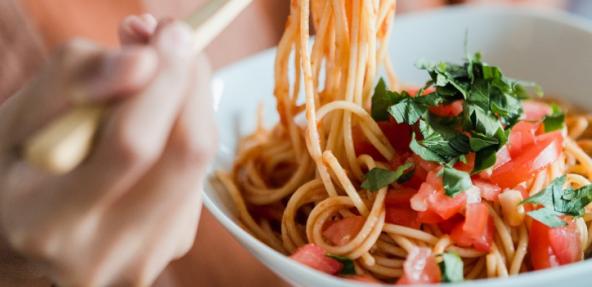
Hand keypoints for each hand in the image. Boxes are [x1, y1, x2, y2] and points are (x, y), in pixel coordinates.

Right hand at [0, 15, 216, 285]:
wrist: (19, 239)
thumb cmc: (15, 172)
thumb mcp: (19, 119)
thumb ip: (74, 80)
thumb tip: (145, 61)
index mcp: (49, 222)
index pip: (132, 145)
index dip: (163, 81)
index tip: (170, 32)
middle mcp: (105, 253)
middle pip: (186, 154)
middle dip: (189, 84)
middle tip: (175, 43)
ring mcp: (145, 258)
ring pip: (199, 163)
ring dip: (190, 107)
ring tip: (155, 83)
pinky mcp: (173, 247)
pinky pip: (196, 178)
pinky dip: (184, 138)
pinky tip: (155, 130)